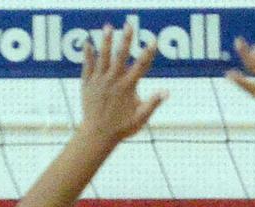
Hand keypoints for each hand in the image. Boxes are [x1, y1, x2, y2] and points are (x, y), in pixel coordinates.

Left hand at [80, 23, 167, 144]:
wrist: (98, 134)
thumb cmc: (122, 128)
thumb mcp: (141, 118)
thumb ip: (153, 103)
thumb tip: (167, 92)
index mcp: (128, 87)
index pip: (141, 65)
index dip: (148, 52)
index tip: (153, 40)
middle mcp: (113, 80)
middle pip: (121, 55)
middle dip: (126, 39)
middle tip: (129, 25)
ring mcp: (99, 81)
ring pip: (103, 57)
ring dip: (106, 41)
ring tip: (109, 27)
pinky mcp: (88, 84)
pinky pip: (88, 66)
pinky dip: (88, 54)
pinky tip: (88, 43)